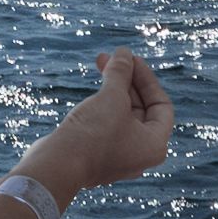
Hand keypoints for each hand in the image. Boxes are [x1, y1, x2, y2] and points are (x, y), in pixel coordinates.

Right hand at [27, 45, 171, 200]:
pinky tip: (94, 87)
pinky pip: (107, 124)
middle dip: (127, 79)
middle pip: (141, 108)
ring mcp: (118, 156)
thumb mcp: (111, 97)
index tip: (130, 59)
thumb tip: (123, 53)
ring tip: (100, 61)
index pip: (161, 105)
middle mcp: (139, 153)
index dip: (147, 78)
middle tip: (111, 57)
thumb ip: (121, 72)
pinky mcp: (97, 155)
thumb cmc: (92, 133)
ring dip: (113, 87)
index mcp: (154, 145)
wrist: (56, 166)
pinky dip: (103, 104)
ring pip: (122, 114)